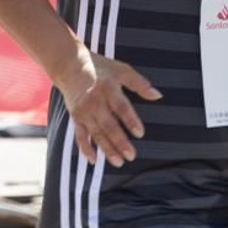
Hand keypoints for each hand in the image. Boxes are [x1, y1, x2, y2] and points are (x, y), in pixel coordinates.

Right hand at [55, 47, 161, 167]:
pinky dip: (86, 149)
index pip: (121, 106)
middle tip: (131, 155)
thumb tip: (158, 95)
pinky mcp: (75, 117)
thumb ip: (139, 83)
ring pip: (96, 133)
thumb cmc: (100, 67)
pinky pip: (80, 136)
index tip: (140, 133)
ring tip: (119, 162)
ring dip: (107, 149)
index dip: (130, 120)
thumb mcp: (121, 70)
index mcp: (108, 88)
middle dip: (120, 141)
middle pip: (108, 124)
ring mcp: (83, 111)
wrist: (70, 65)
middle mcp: (94, 101)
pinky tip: (94, 160)